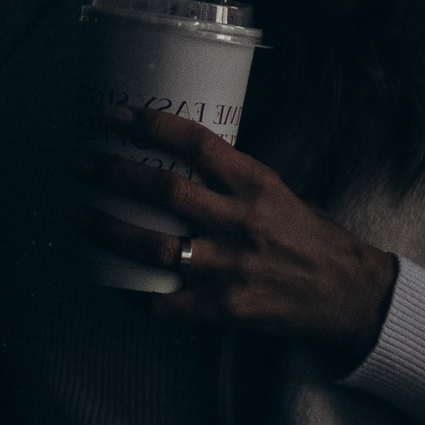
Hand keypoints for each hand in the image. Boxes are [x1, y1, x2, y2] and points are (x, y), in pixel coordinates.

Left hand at [88, 107, 395, 359]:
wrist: (347, 294)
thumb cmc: (309, 237)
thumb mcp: (276, 192)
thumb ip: (230, 180)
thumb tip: (174, 160)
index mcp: (255, 185)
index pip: (196, 144)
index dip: (152, 125)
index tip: (116, 115)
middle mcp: (240, 222)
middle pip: (164, 192)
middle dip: (113, 173)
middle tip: (80, 163)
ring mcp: (229, 268)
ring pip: (153, 247)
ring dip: (107, 230)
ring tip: (78, 216)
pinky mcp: (224, 309)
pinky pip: (164, 304)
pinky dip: (132, 294)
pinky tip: (111, 282)